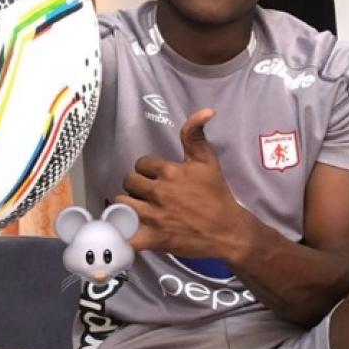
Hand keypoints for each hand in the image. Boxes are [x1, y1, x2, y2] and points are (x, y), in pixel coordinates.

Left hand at [114, 108, 256, 260]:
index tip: (157, 178)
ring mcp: (153, 216)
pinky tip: (126, 230)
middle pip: (128, 182)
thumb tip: (205, 110)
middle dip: (136, 186)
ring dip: (127, 205)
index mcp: (169, 171)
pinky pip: (125, 234)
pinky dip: (122, 233)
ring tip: (138, 209)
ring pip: (121, 204)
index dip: (147, 170)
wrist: (227, 231)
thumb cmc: (217, 195)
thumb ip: (196, 135)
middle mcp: (158, 192)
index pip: (141, 163)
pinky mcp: (152, 237)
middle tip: (147, 193)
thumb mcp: (208, 161)